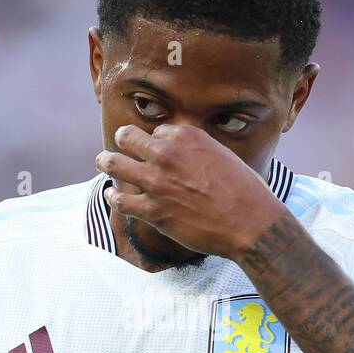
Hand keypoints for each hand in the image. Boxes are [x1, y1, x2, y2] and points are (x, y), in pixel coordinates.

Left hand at [95, 124, 287, 260]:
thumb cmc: (245, 190)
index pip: (157, 130)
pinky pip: (121, 200)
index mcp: (186, 135)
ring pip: (114, 163)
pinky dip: (114, 196)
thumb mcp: (223, 155)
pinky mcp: (153, 210)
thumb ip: (198, 151)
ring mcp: (156, 182)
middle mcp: (166, 153)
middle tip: (120, 145)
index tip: (158, 148)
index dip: (156, 140)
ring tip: (103, 162)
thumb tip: (186, 157)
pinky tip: (113, 195)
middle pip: (128, 137)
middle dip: (124, 140)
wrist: (250, 222)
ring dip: (106, 161)